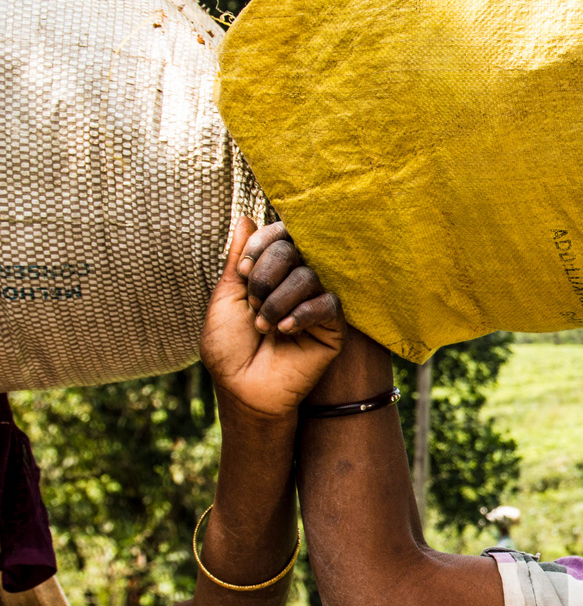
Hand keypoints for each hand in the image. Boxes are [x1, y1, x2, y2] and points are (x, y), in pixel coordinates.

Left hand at [201, 218, 344, 420]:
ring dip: (278, 301)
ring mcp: (316, 303)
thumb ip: (238, 259)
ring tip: (264, 326)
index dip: (261, 245)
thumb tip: (245, 217)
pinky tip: (285, 332)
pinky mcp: (334, 327)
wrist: (243, 388)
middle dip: (266, 275)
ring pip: (309, 276)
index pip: (279, 235)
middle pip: (294, 248)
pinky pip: (329, 304)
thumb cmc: (229, 347)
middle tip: (252, 304)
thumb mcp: (225, 297)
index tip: (242, 273)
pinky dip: (302, 314)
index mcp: (273, 272)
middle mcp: (297, 282)